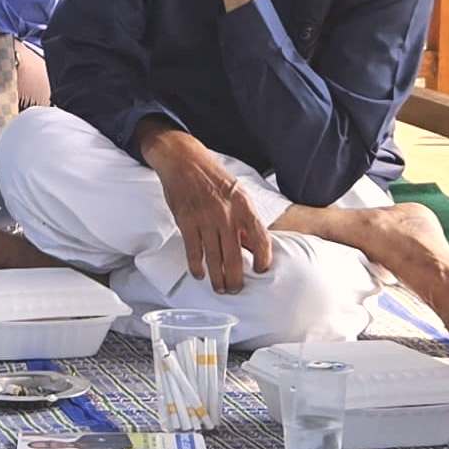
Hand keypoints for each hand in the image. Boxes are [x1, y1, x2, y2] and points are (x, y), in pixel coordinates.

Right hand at [145, 127, 274, 292]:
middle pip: (234, 256)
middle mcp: (226, 214)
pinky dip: (196, 266)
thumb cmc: (213, 176)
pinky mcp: (186, 222)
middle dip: (235, 278)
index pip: (260, 237)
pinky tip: (200, 274)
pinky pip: (193, 251)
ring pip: (214, 258)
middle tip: (236, 288)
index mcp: (244, 205)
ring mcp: (205, 219)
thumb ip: (245, 219)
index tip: (260, 270)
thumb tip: (252, 245)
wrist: (184, 160)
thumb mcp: (238, 193)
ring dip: (217, 278)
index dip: (263, 258)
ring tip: (220, 288)